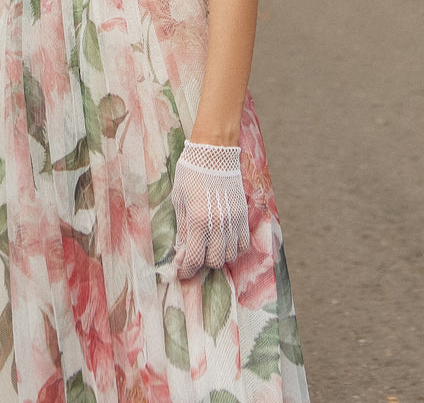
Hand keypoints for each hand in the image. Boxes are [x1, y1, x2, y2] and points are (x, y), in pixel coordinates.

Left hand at [172, 141, 249, 277]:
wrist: (214, 152)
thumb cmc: (191, 173)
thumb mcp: (179, 201)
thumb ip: (182, 230)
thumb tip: (181, 254)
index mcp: (198, 220)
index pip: (193, 258)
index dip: (186, 270)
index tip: (181, 272)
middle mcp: (218, 223)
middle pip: (213, 261)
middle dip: (201, 261)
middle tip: (194, 253)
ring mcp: (234, 220)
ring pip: (230, 256)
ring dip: (218, 255)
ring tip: (208, 244)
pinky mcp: (243, 215)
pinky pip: (243, 244)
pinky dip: (233, 247)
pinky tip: (223, 239)